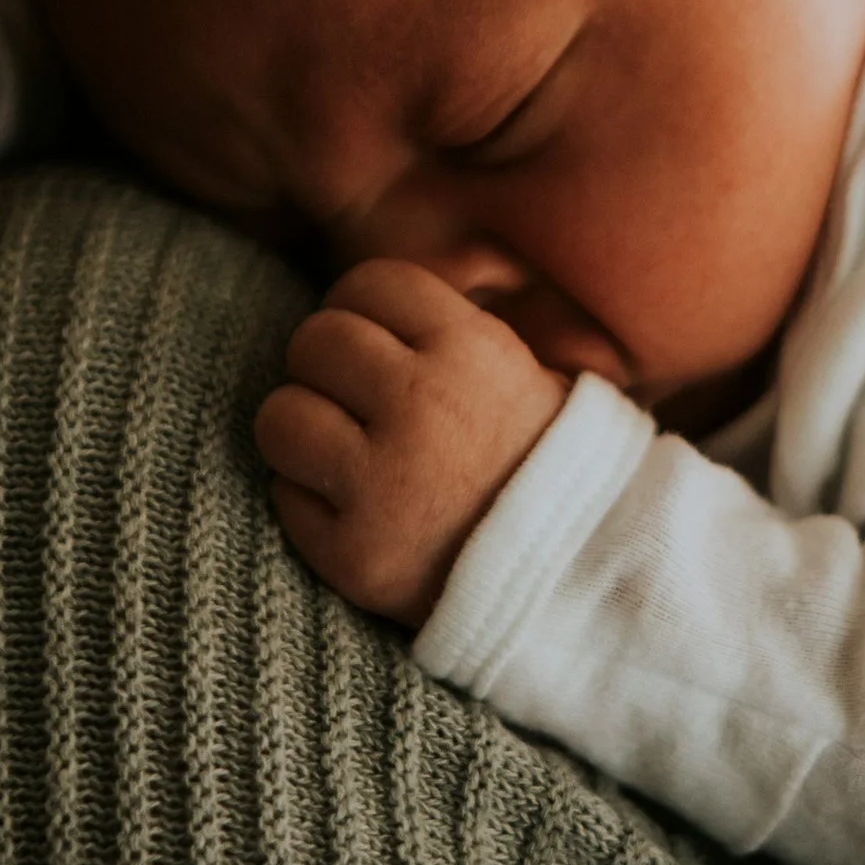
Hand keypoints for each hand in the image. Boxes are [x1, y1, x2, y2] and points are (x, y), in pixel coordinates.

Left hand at [255, 260, 568, 624]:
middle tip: (350, 399)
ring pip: (280, 416)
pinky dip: (308, 502)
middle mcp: (423, 405)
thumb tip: (375, 307)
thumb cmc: (551, 470)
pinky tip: (353, 509)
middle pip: (315, 340)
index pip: (369, 284)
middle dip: (326, 366)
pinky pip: (285, 498)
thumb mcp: (530, 375)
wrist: (584, 580)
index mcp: (472, 350)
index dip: (361, 309)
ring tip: (338, 451)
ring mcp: (384, 483)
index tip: (372, 340)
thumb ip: (455, 334)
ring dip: (301, 429)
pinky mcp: (355, 553)